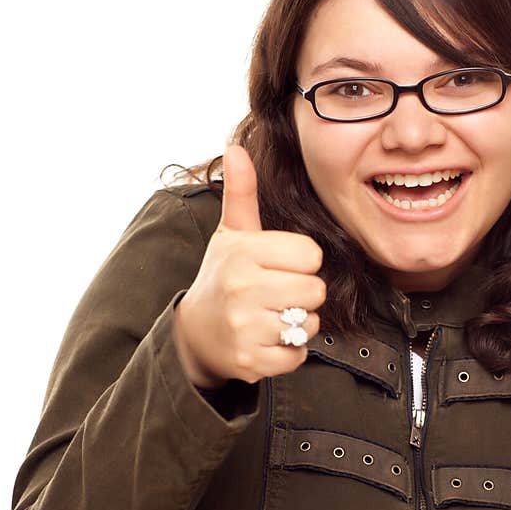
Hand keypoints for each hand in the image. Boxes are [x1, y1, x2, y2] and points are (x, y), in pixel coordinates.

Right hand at [172, 145, 325, 386]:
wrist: (194, 334)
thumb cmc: (223, 277)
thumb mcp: (231, 234)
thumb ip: (242, 194)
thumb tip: (236, 149)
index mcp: (243, 251)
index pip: (311, 255)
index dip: (301, 262)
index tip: (277, 267)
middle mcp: (241, 287)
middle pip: (315, 291)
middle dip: (303, 295)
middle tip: (276, 295)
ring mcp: (244, 327)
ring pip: (309, 325)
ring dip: (297, 325)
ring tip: (270, 317)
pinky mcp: (250, 361)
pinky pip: (297, 356)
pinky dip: (289, 353)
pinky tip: (266, 341)